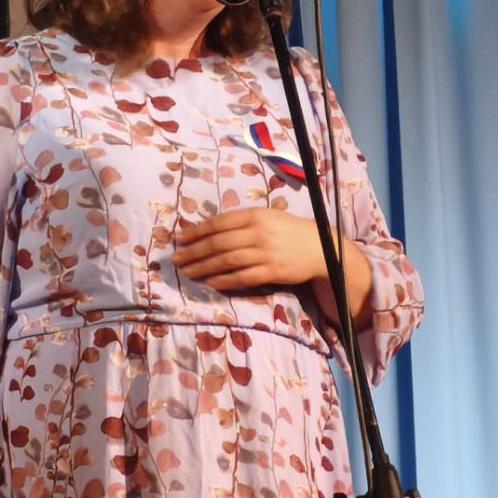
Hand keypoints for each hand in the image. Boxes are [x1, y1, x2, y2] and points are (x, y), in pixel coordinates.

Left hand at [173, 208, 326, 289]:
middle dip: (194, 251)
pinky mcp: (272, 271)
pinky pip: (243, 277)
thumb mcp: (267, 216)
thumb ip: (242, 221)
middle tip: (177, 259)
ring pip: (227, 261)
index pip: (219, 223)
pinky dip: (224, 280)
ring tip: (188, 272)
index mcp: (255, 215)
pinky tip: (211, 282)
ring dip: (204, 267)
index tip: (180, 238)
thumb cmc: (289, 230)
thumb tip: (210, 229)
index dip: (197, 231)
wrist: (320, 247)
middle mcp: (258, 232)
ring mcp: (265, 253)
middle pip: (218, 243)